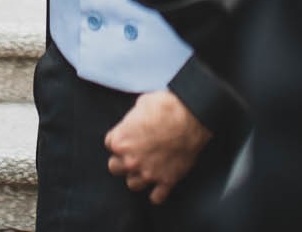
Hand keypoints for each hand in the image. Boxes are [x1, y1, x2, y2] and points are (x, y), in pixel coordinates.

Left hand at [105, 89, 211, 204]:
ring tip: (145, 168)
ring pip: (132, 184)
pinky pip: (157, 197)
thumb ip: (132, 119)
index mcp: (120, 140)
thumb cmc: (166, 106)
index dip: (120, 138)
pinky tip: (159, 185)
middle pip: (115, 167)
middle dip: (122, 160)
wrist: (192, 116)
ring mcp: (148, 173)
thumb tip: (134, 122)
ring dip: (137, 177)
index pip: (109, 144)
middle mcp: (130, 160)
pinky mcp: (167, 180)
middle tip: (133, 152)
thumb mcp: (141, 104)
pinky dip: (158, 193)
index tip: (129, 135)